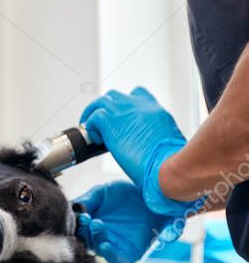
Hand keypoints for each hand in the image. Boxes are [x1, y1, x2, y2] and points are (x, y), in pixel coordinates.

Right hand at [74, 181, 182, 262]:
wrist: (152, 197)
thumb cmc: (127, 195)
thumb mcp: (102, 192)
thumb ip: (86, 200)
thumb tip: (72, 208)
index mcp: (91, 223)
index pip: (78, 228)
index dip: (76, 224)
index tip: (78, 216)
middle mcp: (100, 236)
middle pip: (85, 240)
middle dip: (84, 231)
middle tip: (87, 220)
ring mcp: (113, 245)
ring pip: (98, 249)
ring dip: (95, 239)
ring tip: (97, 225)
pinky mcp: (127, 253)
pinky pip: (115, 259)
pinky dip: (109, 254)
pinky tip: (105, 244)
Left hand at [80, 86, 204, 216]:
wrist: (169, 168)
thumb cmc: (172, 162)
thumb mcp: (169, 142)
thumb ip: (156, 136)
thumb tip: (149, 146)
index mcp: (156, 111)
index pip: (139, 94)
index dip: (127, 104)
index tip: (123, 116)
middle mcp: (140, 106)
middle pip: (117, 96)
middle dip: (108, 108)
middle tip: (103, 123)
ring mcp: (124, 112)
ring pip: (101, 102)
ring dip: (94, 113)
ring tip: (92, 128)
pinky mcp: (111, 122)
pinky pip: (93, 117)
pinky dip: (90, 126)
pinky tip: (94, 138)